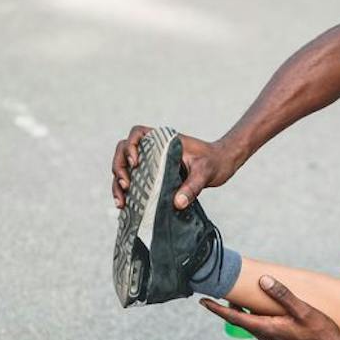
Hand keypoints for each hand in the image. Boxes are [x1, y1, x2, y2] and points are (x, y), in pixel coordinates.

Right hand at [111, 127, 236, 209]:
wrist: (221, 165)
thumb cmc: (214, 162)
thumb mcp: (205, 173)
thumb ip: (192, 186)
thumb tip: (178, 203)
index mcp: (163, 140)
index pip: (137, 133)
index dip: (130, 146)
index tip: (135, 162)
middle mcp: (153, 148)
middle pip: (123, 151)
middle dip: (120, 168)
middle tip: (126, 185)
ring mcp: (151, 162)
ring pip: (124, 167)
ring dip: (118, 183)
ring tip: (121, 202)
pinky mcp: (152, 175)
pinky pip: (133, 180)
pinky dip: (126, 192)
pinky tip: (125, 206)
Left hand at [202, 276, 339, 339]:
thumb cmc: (320, 333)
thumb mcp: (302, 311)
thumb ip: (282, 295)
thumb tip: (263, 281)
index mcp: (267, 329)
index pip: (235, 318)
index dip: (217, 309)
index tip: (203, 301)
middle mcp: (267, 338)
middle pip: (242, 320)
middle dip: (231, 306)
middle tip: (224, 291)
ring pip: (254, 324)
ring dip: (246, 312)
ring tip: (244, 297)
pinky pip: (264, 328)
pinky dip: (259, 317)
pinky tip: (267, 310)